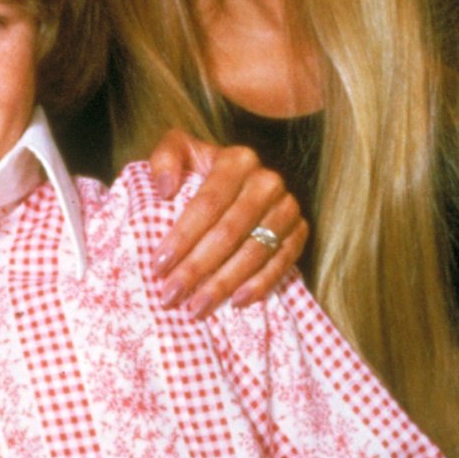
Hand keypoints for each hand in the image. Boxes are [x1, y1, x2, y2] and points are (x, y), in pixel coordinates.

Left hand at [147, 134, 306, 314]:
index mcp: (237, 160)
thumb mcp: (180, 150)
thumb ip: (165, 158)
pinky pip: (282, 263)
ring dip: (223, 284)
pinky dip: (260, 285)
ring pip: (254, 253)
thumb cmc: (200, 168)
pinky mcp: (300, 231)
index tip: (158, 265)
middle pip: (228, 233)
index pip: (207, 205)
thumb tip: (165, 189)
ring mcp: (287, 208)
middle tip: (171, 295)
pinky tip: (236, 303)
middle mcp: (267, 182)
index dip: (182, 237)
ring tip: (196, 307)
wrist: (239, 178)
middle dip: (197, 268)